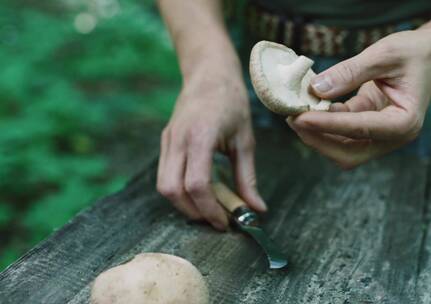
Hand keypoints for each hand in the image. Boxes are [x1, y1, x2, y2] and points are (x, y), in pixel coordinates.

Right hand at [157, 63, 266, 230]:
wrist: (209, 73)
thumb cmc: (232, 102)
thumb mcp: (245, 140)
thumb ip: (248, 177)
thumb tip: (256, 210)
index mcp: (200, 136)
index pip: (197, 184)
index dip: (210, 209)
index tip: (225, 223)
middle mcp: (178, 139)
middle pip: (172, 190)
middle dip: (194, 212)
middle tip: (217, 219)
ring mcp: (168, 140)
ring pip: (164, 185)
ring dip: (184, 204)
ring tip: (209, 207)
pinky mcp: (165, 141)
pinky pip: (164, 175)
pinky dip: (180, 190)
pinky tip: (200, 191)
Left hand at [287, 29, 430, 168]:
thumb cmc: (414, 52)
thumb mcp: (383, 54)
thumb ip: (349, 72)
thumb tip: (316, 89)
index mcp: (405, 122)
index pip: (360, 130)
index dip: (327, 125)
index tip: (300, 117)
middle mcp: (394, 136)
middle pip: (348, 154)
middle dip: (318, 139)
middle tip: (292, 118)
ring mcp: (381, 136)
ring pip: (341, 148)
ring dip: (317, 134)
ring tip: (295, 111)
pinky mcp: (369, 128)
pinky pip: (341, 132)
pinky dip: (323, 122)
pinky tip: (309, 105)